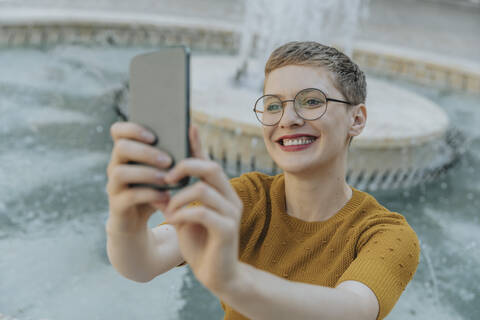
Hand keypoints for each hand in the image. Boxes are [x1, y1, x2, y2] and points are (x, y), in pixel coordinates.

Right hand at [106, 121, 172, 234]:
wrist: (142, 220)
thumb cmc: (158, 188)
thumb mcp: (168, 170)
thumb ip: (178, 150)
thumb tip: (193, 127)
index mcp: (127, 152)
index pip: (118, 130)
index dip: (133, 128)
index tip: (154, 136)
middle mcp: (116, 165)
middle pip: (121, 148)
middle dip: (145, 152)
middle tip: (168, 160)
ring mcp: (114, 184)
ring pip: (120, 172)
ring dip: (147, 173)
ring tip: (167, 179)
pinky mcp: (117, 204)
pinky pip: (130, 196)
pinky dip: (150, 195)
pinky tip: (166, 196)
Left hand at [163, 127, 242, 294]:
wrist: (217, 276)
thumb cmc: (200, 243)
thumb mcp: (185, 215)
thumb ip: (177, 197)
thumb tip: (157, 178)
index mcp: (221, 192)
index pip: (209, 162)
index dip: (197, 145)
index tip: (185, 126)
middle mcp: (230, 198)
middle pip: (211, 168)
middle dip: (185, 167)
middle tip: (166, 178)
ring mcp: (231, 213)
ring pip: (203, 188)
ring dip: (178, 196)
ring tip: (166, 208)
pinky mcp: (227, 230)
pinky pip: (202, 212)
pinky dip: (182, 213)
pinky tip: (172, 221)